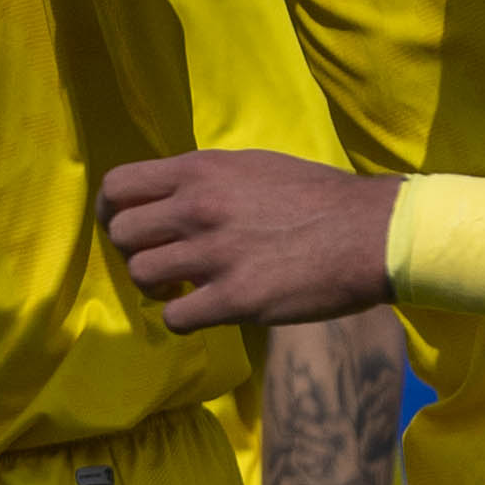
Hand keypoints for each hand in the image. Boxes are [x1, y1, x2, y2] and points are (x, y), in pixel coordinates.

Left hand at [104, 151, 399, 330]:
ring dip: (155, 287)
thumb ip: (206, 179)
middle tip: (159, 262)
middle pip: (122, 234)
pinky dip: (181, 318)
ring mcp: (213, 254)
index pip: (118, 186)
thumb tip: (170, 196)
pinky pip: (175, 317)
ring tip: (180, 288)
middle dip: (133, 251)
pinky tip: (202, 311)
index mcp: (200, 170)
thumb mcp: (253, 166)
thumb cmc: (318, 197)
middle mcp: (197, 208)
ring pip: (142, 275)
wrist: (372, 232)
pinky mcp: (234, 299)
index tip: (124, 227)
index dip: (112, 211)